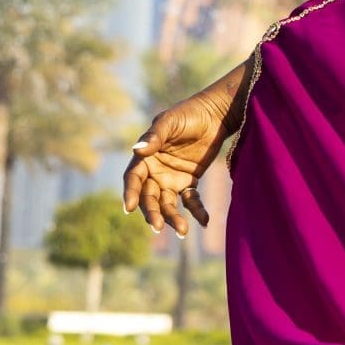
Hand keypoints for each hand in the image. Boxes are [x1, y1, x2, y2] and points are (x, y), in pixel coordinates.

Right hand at [122, 65, 247, 234]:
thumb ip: (155, 136)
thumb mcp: (170, 122)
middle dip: (152, 212)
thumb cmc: (188, 113)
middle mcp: (155, 171)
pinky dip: (197, 211)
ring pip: (168, 203)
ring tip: (183, 230)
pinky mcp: (189, 181)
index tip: (129, 207)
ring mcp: (171, 178)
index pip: (133, 179)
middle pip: (149, 197)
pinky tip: (205, 221)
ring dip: (173, 217)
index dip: (130, 192)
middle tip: (158, 226)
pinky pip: (191, 200)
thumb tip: (136, 150)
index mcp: (145, 157)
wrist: (215, 113)